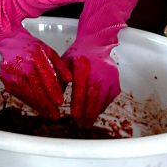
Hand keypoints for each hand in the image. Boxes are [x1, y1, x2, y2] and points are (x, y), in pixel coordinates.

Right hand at [0, 27, 70, 118]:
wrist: (9, 42)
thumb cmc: (31, 47)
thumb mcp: (48, 51)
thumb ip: (60, 65)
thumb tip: (70, 80)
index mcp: (35, 56)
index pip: (46, 76)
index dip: (53, 91)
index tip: (60, 102)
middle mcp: (22, 65)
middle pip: (36, 88)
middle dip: (47, 104)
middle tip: (55, 115)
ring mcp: (12, 74)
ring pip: (27, 94)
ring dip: (38, 106)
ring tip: (48, 114)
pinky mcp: (6, 81)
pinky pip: (19, 95)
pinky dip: (29, 102)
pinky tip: (37, 107)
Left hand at [62, 0, 137, 126]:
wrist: (97, 42)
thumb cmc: (77, 53)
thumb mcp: (64, 63)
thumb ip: (58, 78)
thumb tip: (50, 97)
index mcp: (84, 63)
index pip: (81, 87)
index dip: (78, 103)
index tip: (73, 115)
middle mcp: (99, 69)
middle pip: (93, 95)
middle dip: (86, 112)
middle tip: (80, 124)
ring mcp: (110, 75)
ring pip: (103, 98)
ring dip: (95, 112)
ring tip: (87, 122)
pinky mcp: (116, 80)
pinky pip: (110, 97)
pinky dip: (102, 106)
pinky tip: (95, 113)